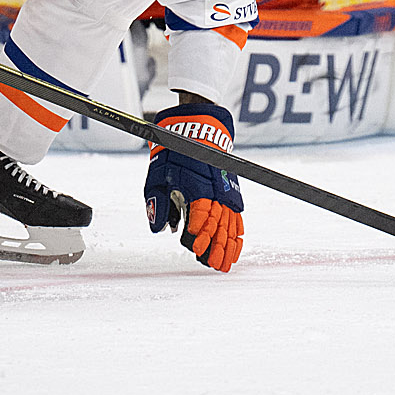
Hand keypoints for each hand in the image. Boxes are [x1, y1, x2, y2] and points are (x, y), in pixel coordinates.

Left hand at [144, 102, 243, 272]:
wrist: (196, 129)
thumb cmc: (174, 153)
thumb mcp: (157, 175)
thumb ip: (157, 203)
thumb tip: (159, 229)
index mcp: (196, 185)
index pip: (200, 216)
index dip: (198, 235)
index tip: (194, 248)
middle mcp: (215, 189)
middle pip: (218, 223)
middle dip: (215, 246)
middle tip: (212, 265)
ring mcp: (225, 190)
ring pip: (230, 222)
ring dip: (228, 244)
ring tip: (224, 263)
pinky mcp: (231, 190)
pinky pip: (237, 214)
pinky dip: (237, 231)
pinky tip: (236, 246)